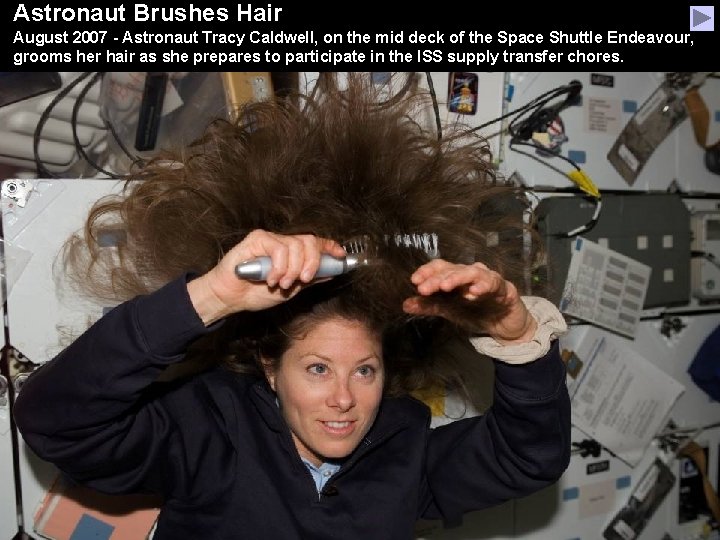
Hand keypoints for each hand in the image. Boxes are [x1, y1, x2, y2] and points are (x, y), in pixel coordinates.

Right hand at [187, 230, 345, 324]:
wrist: (231, 297)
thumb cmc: (256, 293)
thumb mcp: (291, 290)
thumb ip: (310, 279)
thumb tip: (333, 272)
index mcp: (293, 253)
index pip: (316, 243)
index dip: (330, 247)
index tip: (341, 255)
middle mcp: (284, 243)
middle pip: (310, 241)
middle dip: (312, 262)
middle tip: (303, 280)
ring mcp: (271, 239)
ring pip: (296, 246)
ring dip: (292, 269)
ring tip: (281, 283)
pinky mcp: (257, 239)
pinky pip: (279, 248)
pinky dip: (279, 267)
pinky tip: (270, 279)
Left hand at [402, 260, 536, 343]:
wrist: (504, 324)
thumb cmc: (476, 311)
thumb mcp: (449, 311)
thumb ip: (429, 306)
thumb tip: (405, 304)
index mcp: (456, 276)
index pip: (439, 267)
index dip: (426, 271)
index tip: (414, 281)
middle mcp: (470, 273)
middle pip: (452, 269)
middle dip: (436, 278)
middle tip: (423, 289)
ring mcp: (487, 278)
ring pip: (471, 272)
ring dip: (457, 278)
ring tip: (445, 286)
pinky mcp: (504, 288)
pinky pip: (493, 283)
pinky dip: (483, 286)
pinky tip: (474, 292)